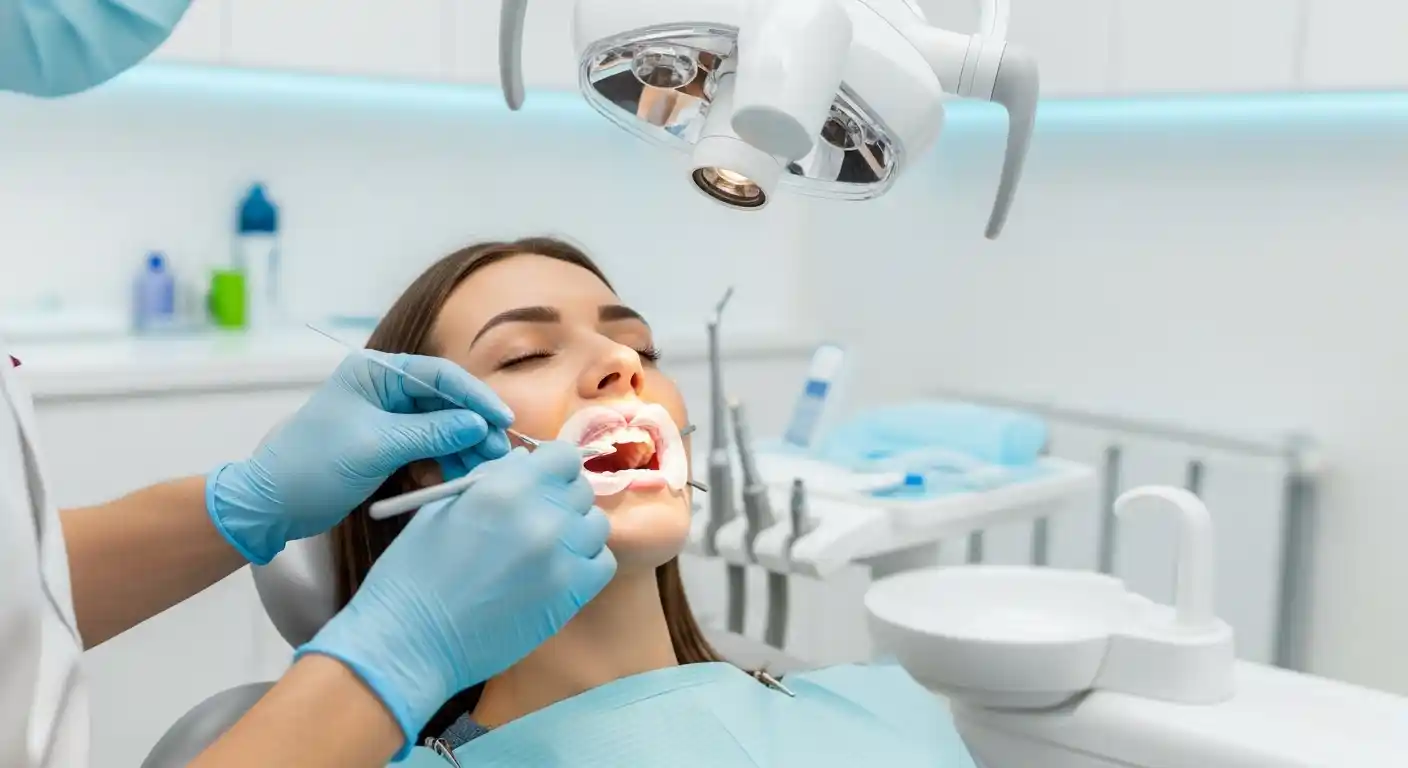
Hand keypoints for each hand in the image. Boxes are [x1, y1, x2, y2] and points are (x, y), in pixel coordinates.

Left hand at [206, 351, 513, 564]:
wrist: (272, 505)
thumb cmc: (313, 465)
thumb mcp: (377, 446)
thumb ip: (432, 433)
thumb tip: (478, 425)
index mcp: (376, 373)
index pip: (440, 376)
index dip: (476, 397)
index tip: (503, 420)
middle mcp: (385, 390)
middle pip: (446, 402)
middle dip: (474, 427)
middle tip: (499, 455)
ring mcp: (388, 419)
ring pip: (442, 428)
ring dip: (465, 449)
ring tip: (484, 472)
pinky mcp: (389, 447)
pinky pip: (430, 449)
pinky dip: (446, 463)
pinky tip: (459, 479)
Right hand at [296, 442, 615, 756]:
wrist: (411, 639)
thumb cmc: (415, 571)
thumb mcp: (444, 505)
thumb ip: (493, 477)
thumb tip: (526, 461)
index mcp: (505, 488)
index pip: (562, 456)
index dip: (552, 466)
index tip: (541, 480)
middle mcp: (541, 517)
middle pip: (580, 489)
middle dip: (560, 498)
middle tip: (536, 517)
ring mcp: (561, 557)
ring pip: (596, 525)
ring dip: (575, 530)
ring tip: (545, 546)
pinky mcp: (570, 594)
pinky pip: (601, 562)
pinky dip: (585, 561)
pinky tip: (557, 569)